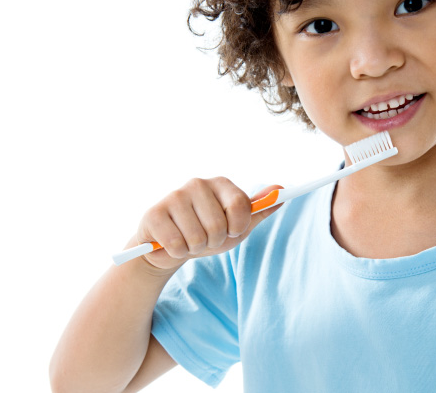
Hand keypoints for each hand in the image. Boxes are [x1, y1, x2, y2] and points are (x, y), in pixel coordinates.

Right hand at [135, 178, 281, 270]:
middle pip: (218, 225)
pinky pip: (176, 244)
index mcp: (220, 184)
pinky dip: (177, 252)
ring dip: (195, 248)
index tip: (230, 231)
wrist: (170, 248)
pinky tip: (172, 243)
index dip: (237, 227)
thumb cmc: (208, 234)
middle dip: (214, 241)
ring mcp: (174, 196)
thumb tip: (281, 190)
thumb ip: (260, 209)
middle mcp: (197, 184)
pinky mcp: (153, 214)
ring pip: (197, 237)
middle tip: (205, 238)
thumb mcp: (238, 225)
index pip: (240, 205)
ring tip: (189, 240)